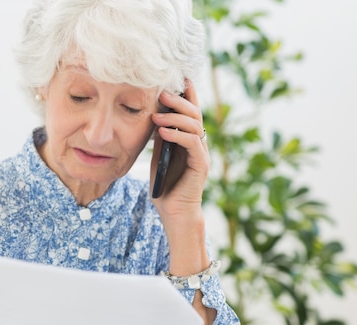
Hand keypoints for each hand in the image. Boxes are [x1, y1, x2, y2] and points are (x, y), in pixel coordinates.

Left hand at [150, 80, 208, 216]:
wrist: (173, 213)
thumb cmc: (165, 187)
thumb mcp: (158, 157)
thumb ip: (160, 139)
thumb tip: (154, 116)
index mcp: (190, 141)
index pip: (191, 113)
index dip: (187, 95)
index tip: (178, 78)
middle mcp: (199, 144)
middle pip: (195, 114)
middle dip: (180, 100)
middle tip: (163, 91)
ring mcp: (201, 154)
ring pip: (194, 126)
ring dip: (174, 116)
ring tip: (156, 113)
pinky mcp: (200, 165)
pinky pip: (191, 143)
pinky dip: (176, 135)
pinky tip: (162, 131)